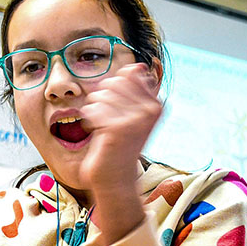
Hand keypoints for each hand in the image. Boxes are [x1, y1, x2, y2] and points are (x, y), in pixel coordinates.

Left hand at [79, 62, 160, 194]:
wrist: (116, 179)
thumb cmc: (120, 146)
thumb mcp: (134, 115)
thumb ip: (136, 90)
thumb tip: (136, 66)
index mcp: (157, 104)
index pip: (130, 73)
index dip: (115, 86)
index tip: (116, 106)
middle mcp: (150, 110)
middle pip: (113, 81)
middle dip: (103, 96)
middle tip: (106, 116)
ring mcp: (135, 119)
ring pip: (101, 94)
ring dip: (95, 110)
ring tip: (102, 126)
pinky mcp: (117, 128)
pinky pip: (93, 109)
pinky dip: (90, 120)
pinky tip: (97, 133)